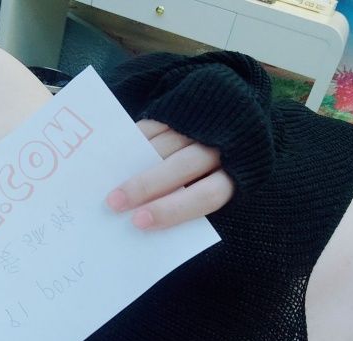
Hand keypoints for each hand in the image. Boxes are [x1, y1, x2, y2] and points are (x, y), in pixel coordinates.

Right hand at [106, 120, 233, 229]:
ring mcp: (203, 122)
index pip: (207, 195)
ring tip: (110, 184)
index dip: (173, 210)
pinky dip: (135, 143)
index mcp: (242, 173)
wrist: (240, 113)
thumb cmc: (224, 165)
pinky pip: (156, 125)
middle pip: (182, 167)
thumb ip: (194, 198)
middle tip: (114, 204)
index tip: (140, 222)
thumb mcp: (223, 182)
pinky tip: (118, 158)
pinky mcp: (186, 105)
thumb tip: (145, 216)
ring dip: (135, 166)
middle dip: (146, 187)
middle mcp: (224, 144)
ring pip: (164, 145)